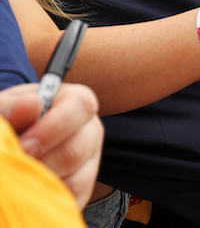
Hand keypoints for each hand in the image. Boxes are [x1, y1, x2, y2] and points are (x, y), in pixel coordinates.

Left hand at [0, 82, 103, 206]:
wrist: (8, 145)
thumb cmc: (8, 123)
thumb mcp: (4, 112)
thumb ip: (12, 108)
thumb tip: (31, 103)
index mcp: (75, 103)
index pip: (81, 106)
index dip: (54, 126)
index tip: (24, 144)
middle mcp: (89, 130)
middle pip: (77, 150)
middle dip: (42, 162)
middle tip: (16, 166)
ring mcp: (89, 160)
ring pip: (75, 180)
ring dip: (41, 182)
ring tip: (20, 176)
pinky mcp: (83, 188)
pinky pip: (71, 199)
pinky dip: (47, 198)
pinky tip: (29, 189)